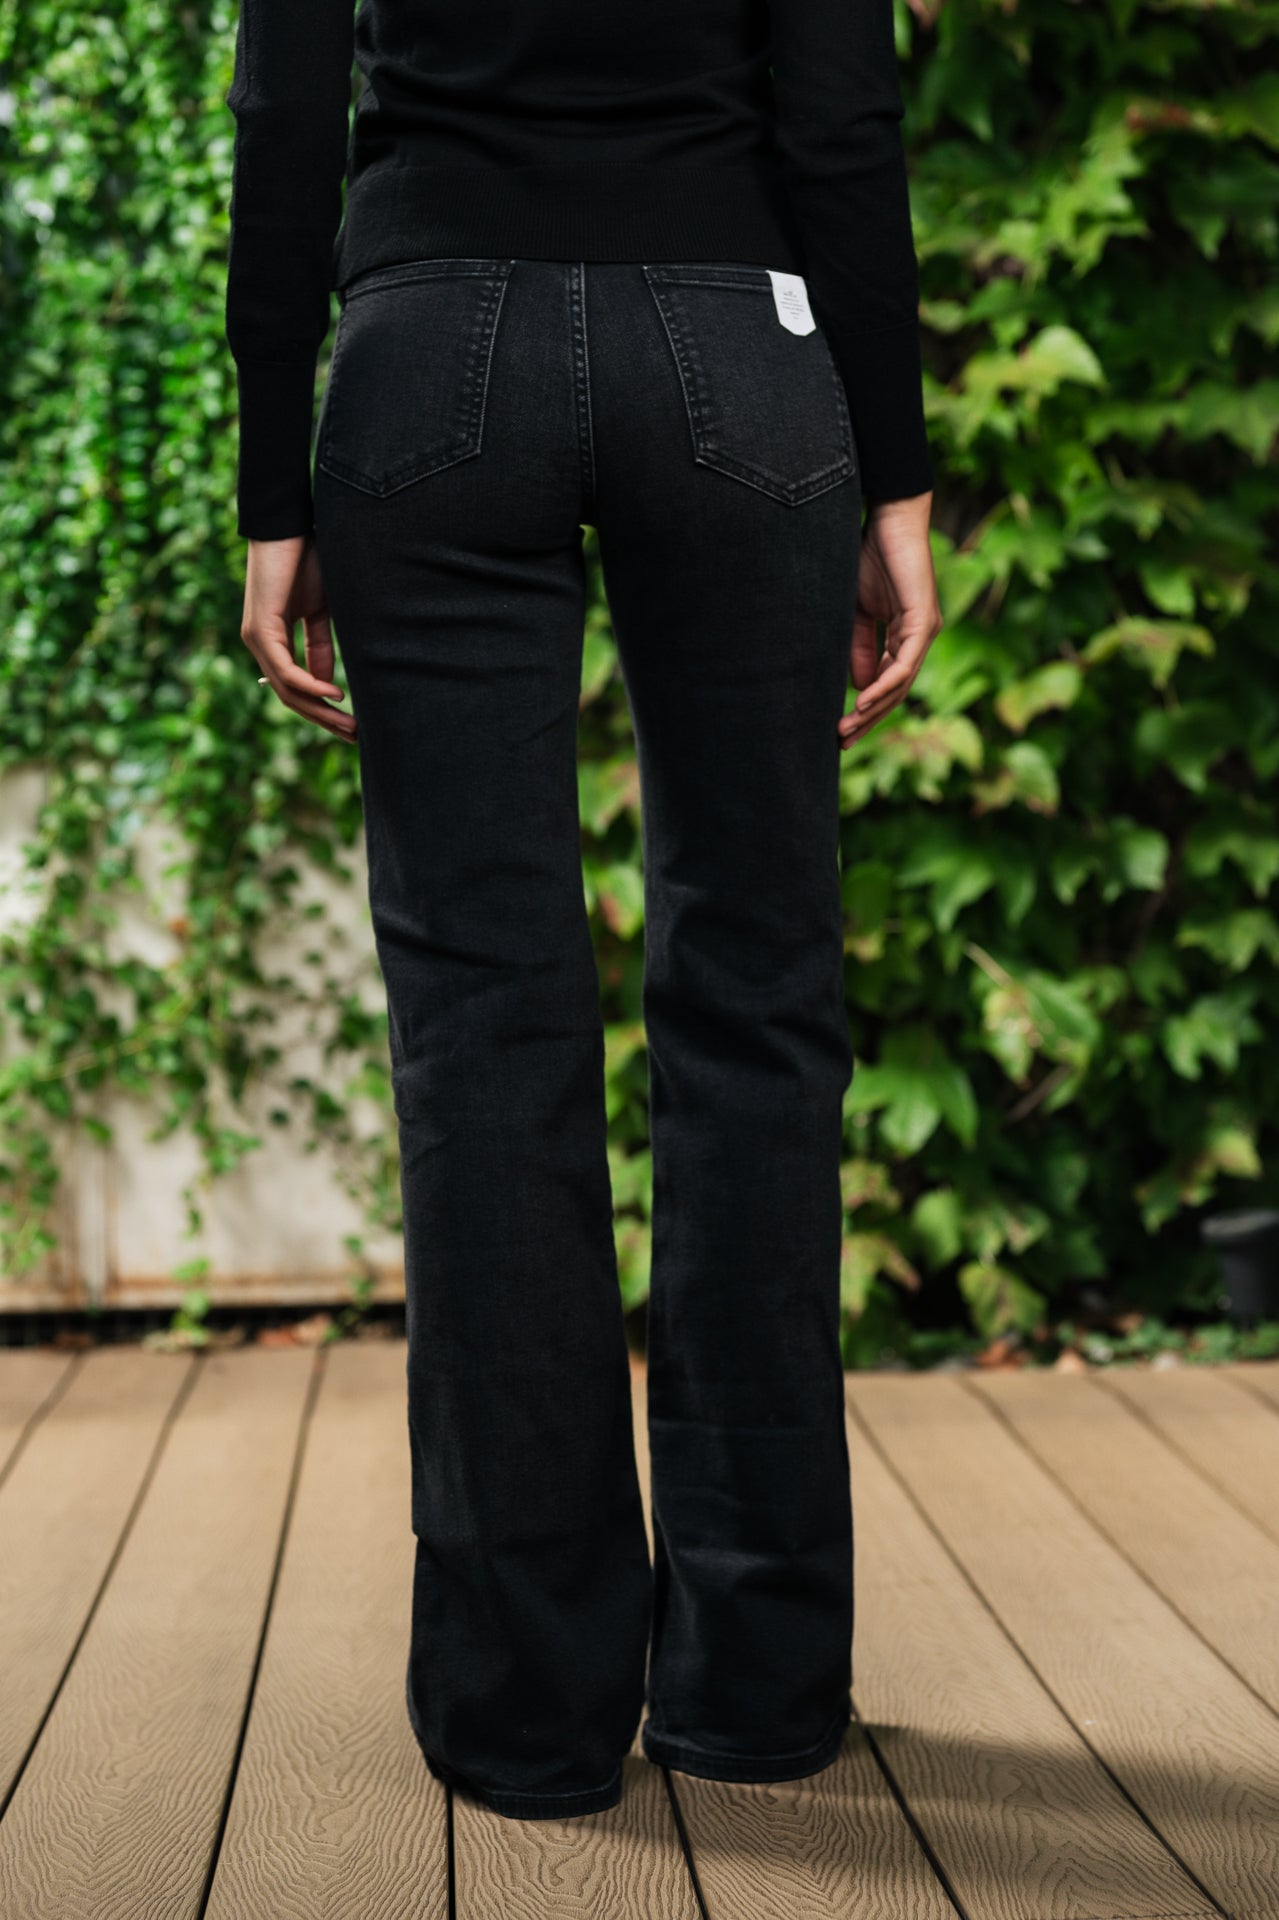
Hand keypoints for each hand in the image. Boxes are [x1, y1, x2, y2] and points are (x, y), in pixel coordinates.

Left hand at [240, 535, 356, 741]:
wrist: (289, 525)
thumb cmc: (306, 559)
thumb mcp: (319, 612)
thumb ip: (321, 647)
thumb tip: (329, 685)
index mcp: (273, 639)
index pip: (294, 687)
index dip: (322, 709)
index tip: (350, 724)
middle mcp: (259, 643)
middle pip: (290, 696)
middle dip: (323, 719)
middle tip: (354, 737)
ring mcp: (256, 638)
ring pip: (286, 689)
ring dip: (319, 710)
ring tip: (349, 724)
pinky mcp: (260, 628)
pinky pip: (286, 670)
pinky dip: (310, 684)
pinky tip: (334, 694)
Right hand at [838, 491, 942, 748]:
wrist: (888, 519)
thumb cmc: (868, 557)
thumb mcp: (856, 611)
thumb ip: (859, 647)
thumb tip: (857, 687)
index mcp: (903, 636)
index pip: (887, 683)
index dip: (865, 710)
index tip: (840, 731)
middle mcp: (919, 638)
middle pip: (896, 692)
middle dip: (868, 720)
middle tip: (842, 743)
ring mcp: (925, 631)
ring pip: (901, 683)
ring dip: (874, 709)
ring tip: (847, 728)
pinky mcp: (924, 621)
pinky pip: (904, 663)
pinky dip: (884, 684)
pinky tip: (864, 701)